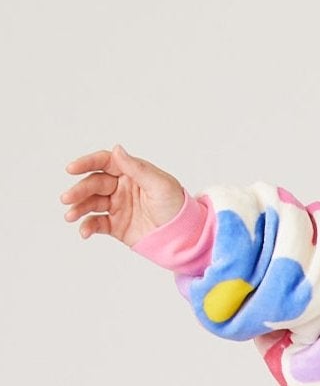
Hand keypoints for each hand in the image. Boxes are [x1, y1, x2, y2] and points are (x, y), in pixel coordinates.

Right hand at [59, 143, 186, 248]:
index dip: (86, 163)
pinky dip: (88, 226)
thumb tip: (116, 149)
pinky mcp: (117, 226)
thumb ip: (137, 168)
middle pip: (94, 184)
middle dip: (79, 190)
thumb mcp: (160, 185)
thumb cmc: (178, 207)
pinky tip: (83, 232)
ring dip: (79, 208)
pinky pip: (98, 224)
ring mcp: (117, 206)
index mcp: (130, 172)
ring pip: (92, 204)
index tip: (71, 168)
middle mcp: (120, 187)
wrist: (186, 236)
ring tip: (70, 216)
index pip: (103, 163)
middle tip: (66, 198)